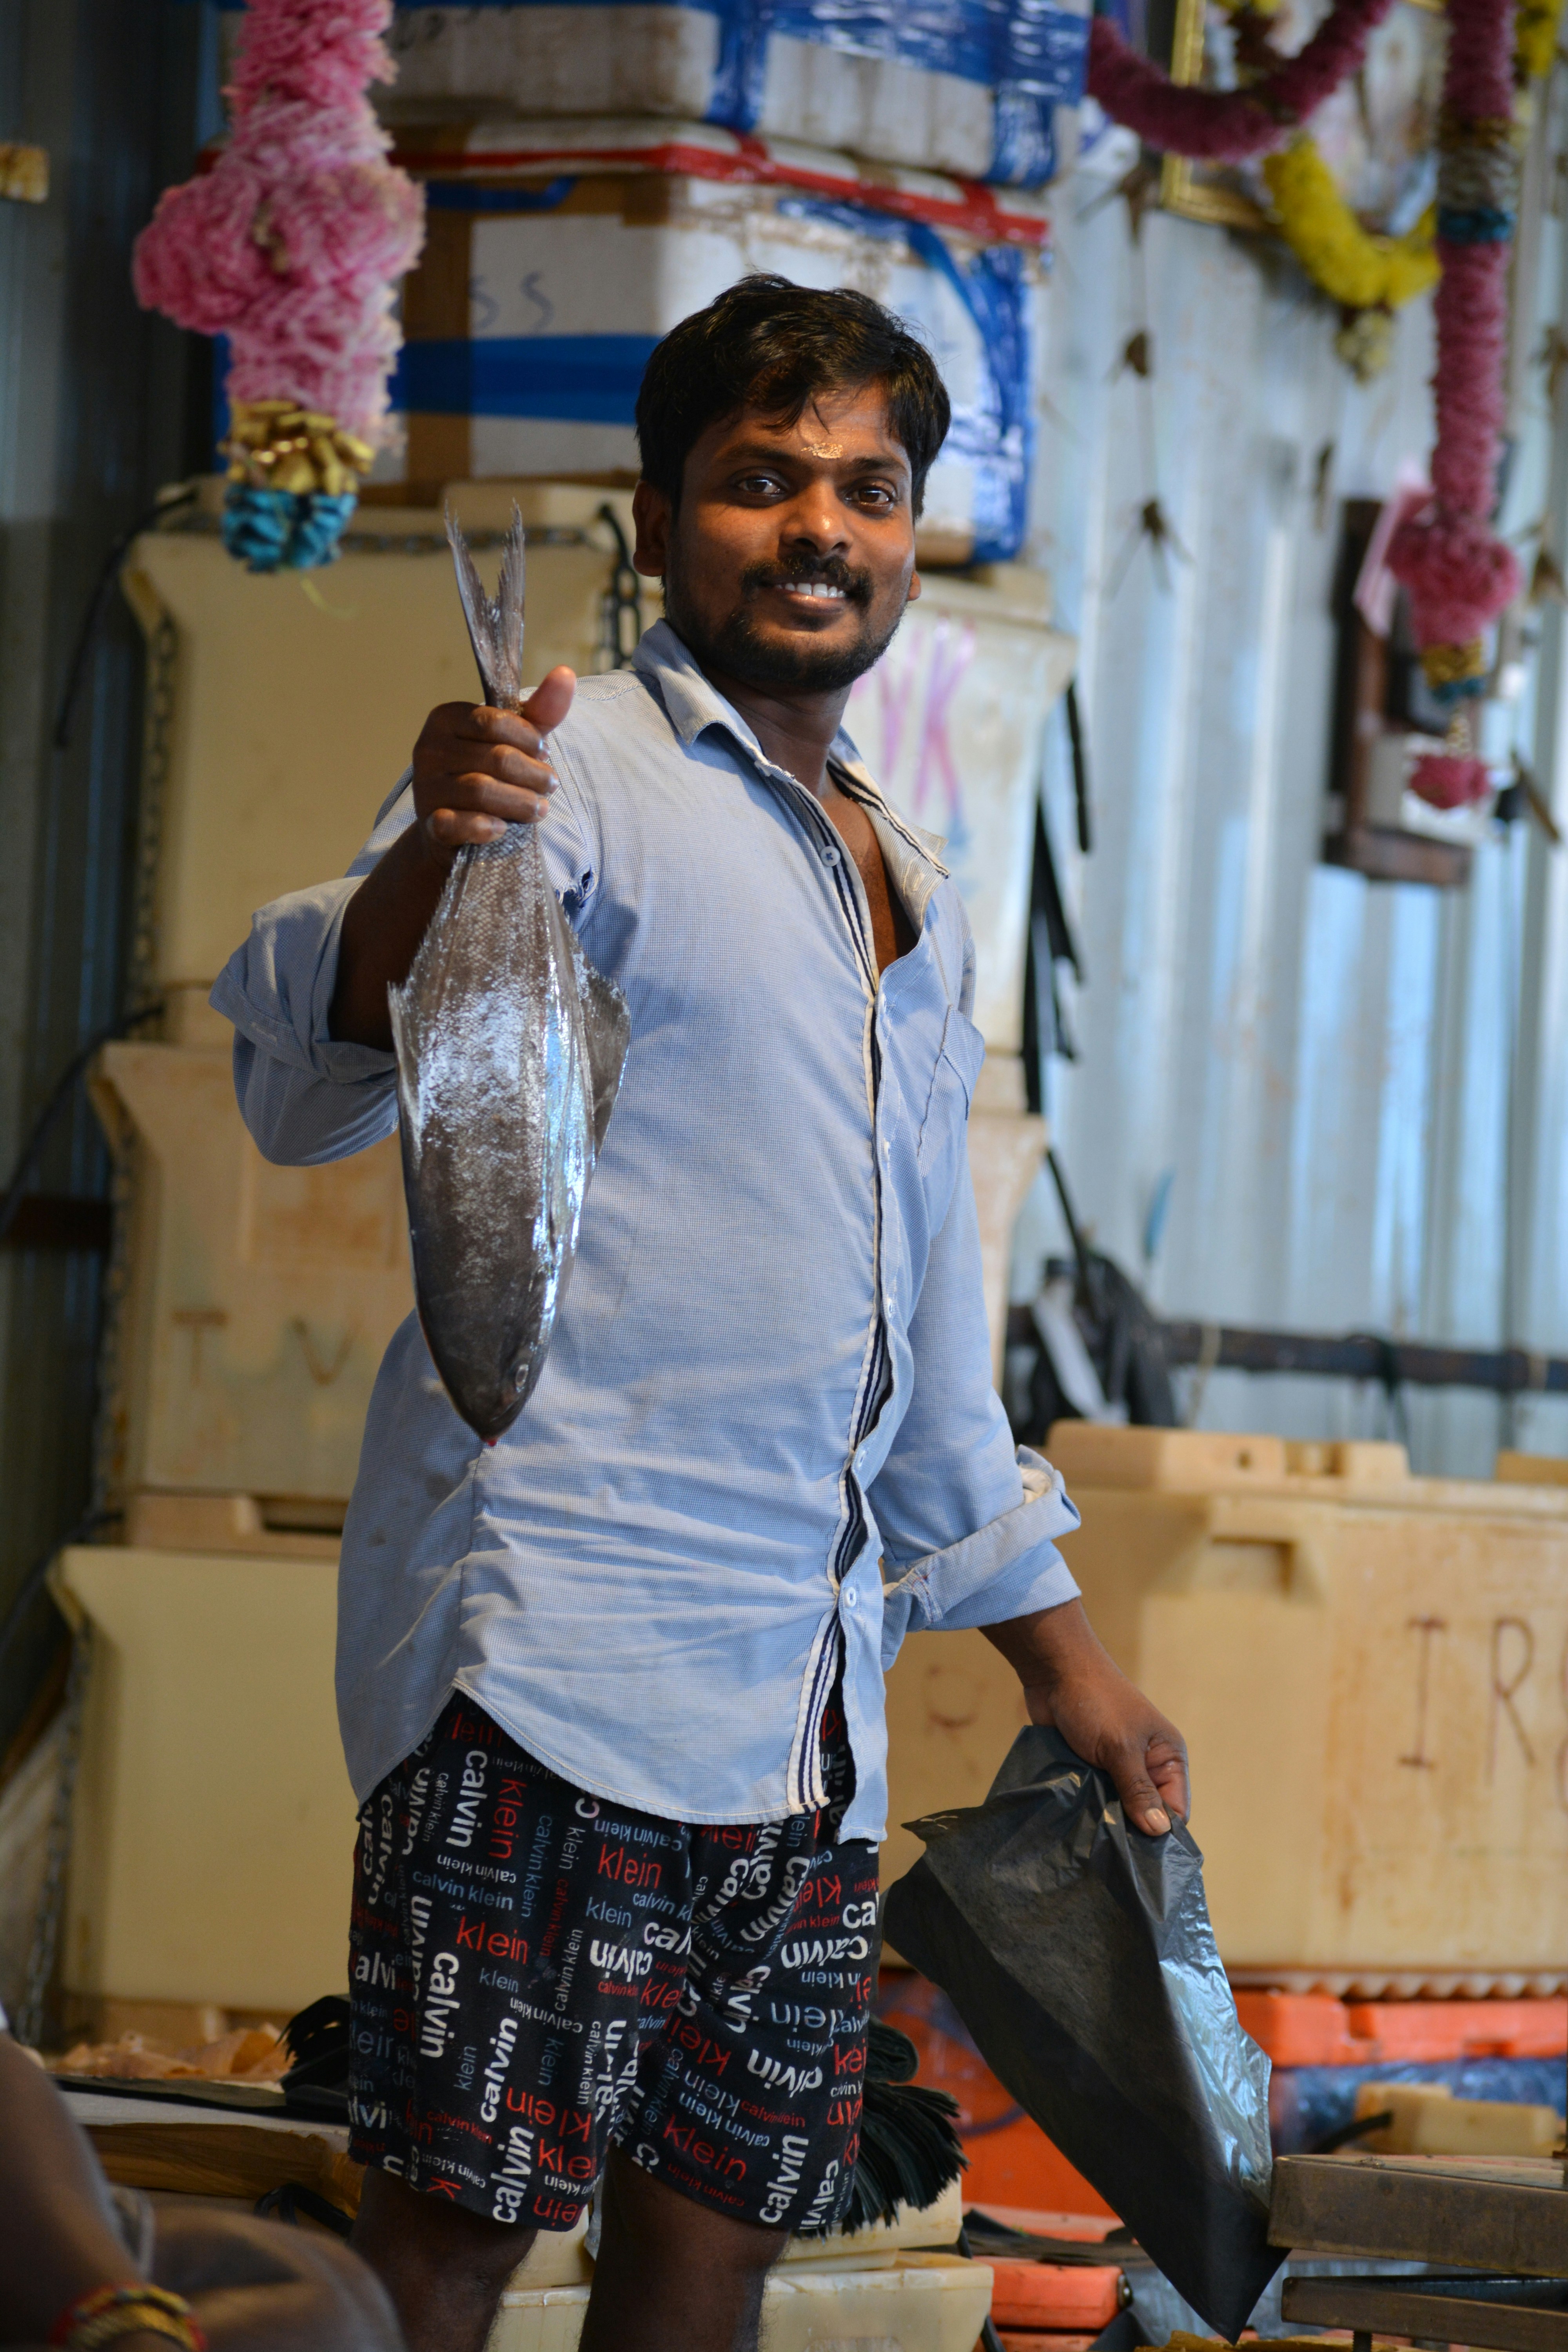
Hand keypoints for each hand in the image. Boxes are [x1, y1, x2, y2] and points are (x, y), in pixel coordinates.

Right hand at [410, 667, 575, 865]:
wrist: (457, 828)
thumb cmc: (490, 775)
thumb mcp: (517, 740)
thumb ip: (540, 711)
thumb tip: (566, 673)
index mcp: (446, 719)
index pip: (495, 722)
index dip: (529, 740)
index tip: (543, 753)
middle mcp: (429, 749)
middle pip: (496, 758)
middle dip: (534, 774)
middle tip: (550, 784)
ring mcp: (426, 787)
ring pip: (481, 791)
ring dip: (521, 802)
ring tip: (539, 808)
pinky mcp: (430, 823)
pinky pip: (458, 823)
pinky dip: (485, 827)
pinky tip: (502, 828)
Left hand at [981, 1599, 1189, 1834]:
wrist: (1054, 1670)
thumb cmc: (1096, 1701)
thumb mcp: (1120, 1748)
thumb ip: (1138, 1790)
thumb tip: (1160, 1832)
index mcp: (1168, 1757)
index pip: (1175, 1809)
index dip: (1161, 1833)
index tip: (1141, 1859)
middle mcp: (1146, 1766)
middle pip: (1145, 1813)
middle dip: (1130, 1831)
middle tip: (1112, 1856)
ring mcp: (1116, 1768)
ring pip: (1117, 1809)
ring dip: (1104, 1821)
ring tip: (1091, 1845)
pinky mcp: (1089, 1769)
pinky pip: (1093, 1799)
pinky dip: (1086, 1811)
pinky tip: (1075, 1829)